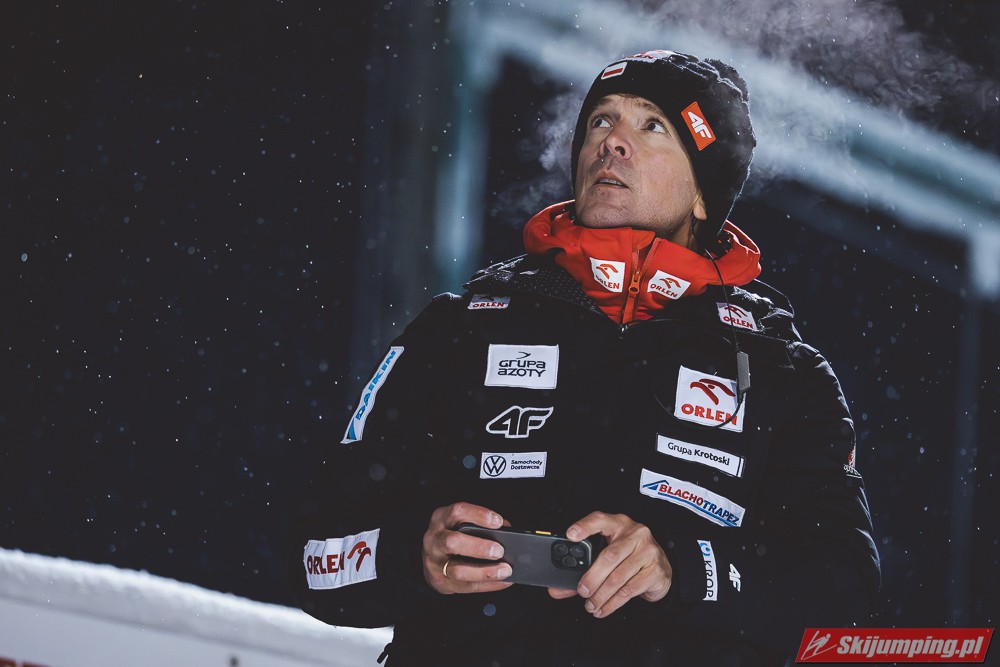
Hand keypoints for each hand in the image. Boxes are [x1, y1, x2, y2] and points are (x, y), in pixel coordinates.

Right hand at [422, 502, 513, 594]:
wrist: (433, 559)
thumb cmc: (453, 535)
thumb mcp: (461, 523)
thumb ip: (481, 525)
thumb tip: (508, 532)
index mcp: (441, 519)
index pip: (457, 512)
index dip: (478, 516)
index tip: (498, 522)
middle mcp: (433, 539)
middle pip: (452, 542)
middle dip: (478, 547)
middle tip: (499, 551)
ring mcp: (434, 563)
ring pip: (458, 570)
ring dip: (485, 571)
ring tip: (505, 570)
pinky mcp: (440, 582)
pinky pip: (466, 586)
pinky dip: (488, 585)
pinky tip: (503, 581)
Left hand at [547, 512, 671, 618]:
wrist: (660, 568)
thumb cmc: (628, 557)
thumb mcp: (609, 554)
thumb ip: (584, 567)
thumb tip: (557, 589)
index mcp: (618, 523)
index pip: (599, 519)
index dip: (584, 526)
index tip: (570, 535)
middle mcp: (635, 534)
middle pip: (609, 556)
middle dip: (592, 577)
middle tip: (582, 591)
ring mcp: (648, 551)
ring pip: (619, 577)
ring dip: (601, 595)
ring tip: (590, 605)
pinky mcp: (655, 570)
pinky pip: (629, 590)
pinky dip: (613, 603)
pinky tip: (604, 608)